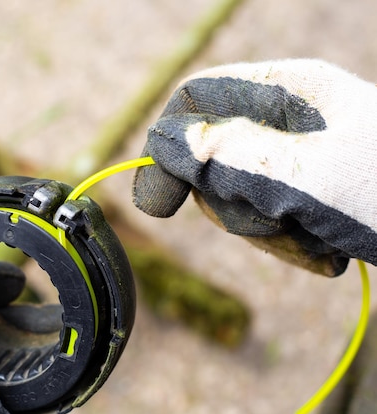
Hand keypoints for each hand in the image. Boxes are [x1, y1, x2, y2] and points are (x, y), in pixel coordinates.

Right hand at [133, 59, 376, 275]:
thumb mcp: (310, 177)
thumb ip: (229, 156)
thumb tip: (164, 143)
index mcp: (287, 89)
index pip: (196, 101)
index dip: (170, 147)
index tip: (158, 202)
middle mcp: (289, 118)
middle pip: (213, 157)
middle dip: (233, 203)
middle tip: (274, 222)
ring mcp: (301, 157)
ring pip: (240, 196)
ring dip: (269, 231)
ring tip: (317, 241)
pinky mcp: (313, 193)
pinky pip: (272, 219)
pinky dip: (293, 244)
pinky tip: (328, 250)